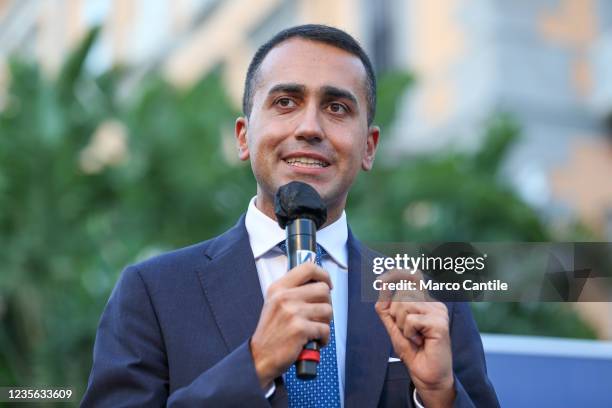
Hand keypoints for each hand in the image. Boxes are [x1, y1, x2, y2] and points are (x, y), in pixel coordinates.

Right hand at [250, 262, 332, 387]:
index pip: (308, 268)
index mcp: (279, 288)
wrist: (260, 357)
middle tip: (319, 314)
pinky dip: (324, 338)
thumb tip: (319, 283)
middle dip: (327, 303)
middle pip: (323, 289)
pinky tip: (315, 341)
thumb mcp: (275, 303)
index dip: (323, 274)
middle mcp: (285, 297)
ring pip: (328, 310)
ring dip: (326, 322)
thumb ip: (292, 291)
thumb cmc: (271, 332)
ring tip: (315, 329)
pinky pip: (325, 329)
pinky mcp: (300, 329)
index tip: (327, 284)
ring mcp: (293, 313)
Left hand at [375, 270, 454, 407]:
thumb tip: (381, 284)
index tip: (381, 277)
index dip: (397, 274)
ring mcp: (438, 312)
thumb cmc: (414, 352)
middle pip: (402, 293)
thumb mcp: (395, 326)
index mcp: (425, 303)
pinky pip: (411, 319)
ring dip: (402, 325)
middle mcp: (434, 304)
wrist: (427, 376)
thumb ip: (387, 307)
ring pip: (405, 305)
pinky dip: (409, 333)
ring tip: (414, 337)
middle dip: (395, 314)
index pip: (413, 279)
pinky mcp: (439, 323)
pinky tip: (420, 341)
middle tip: (408, 332)